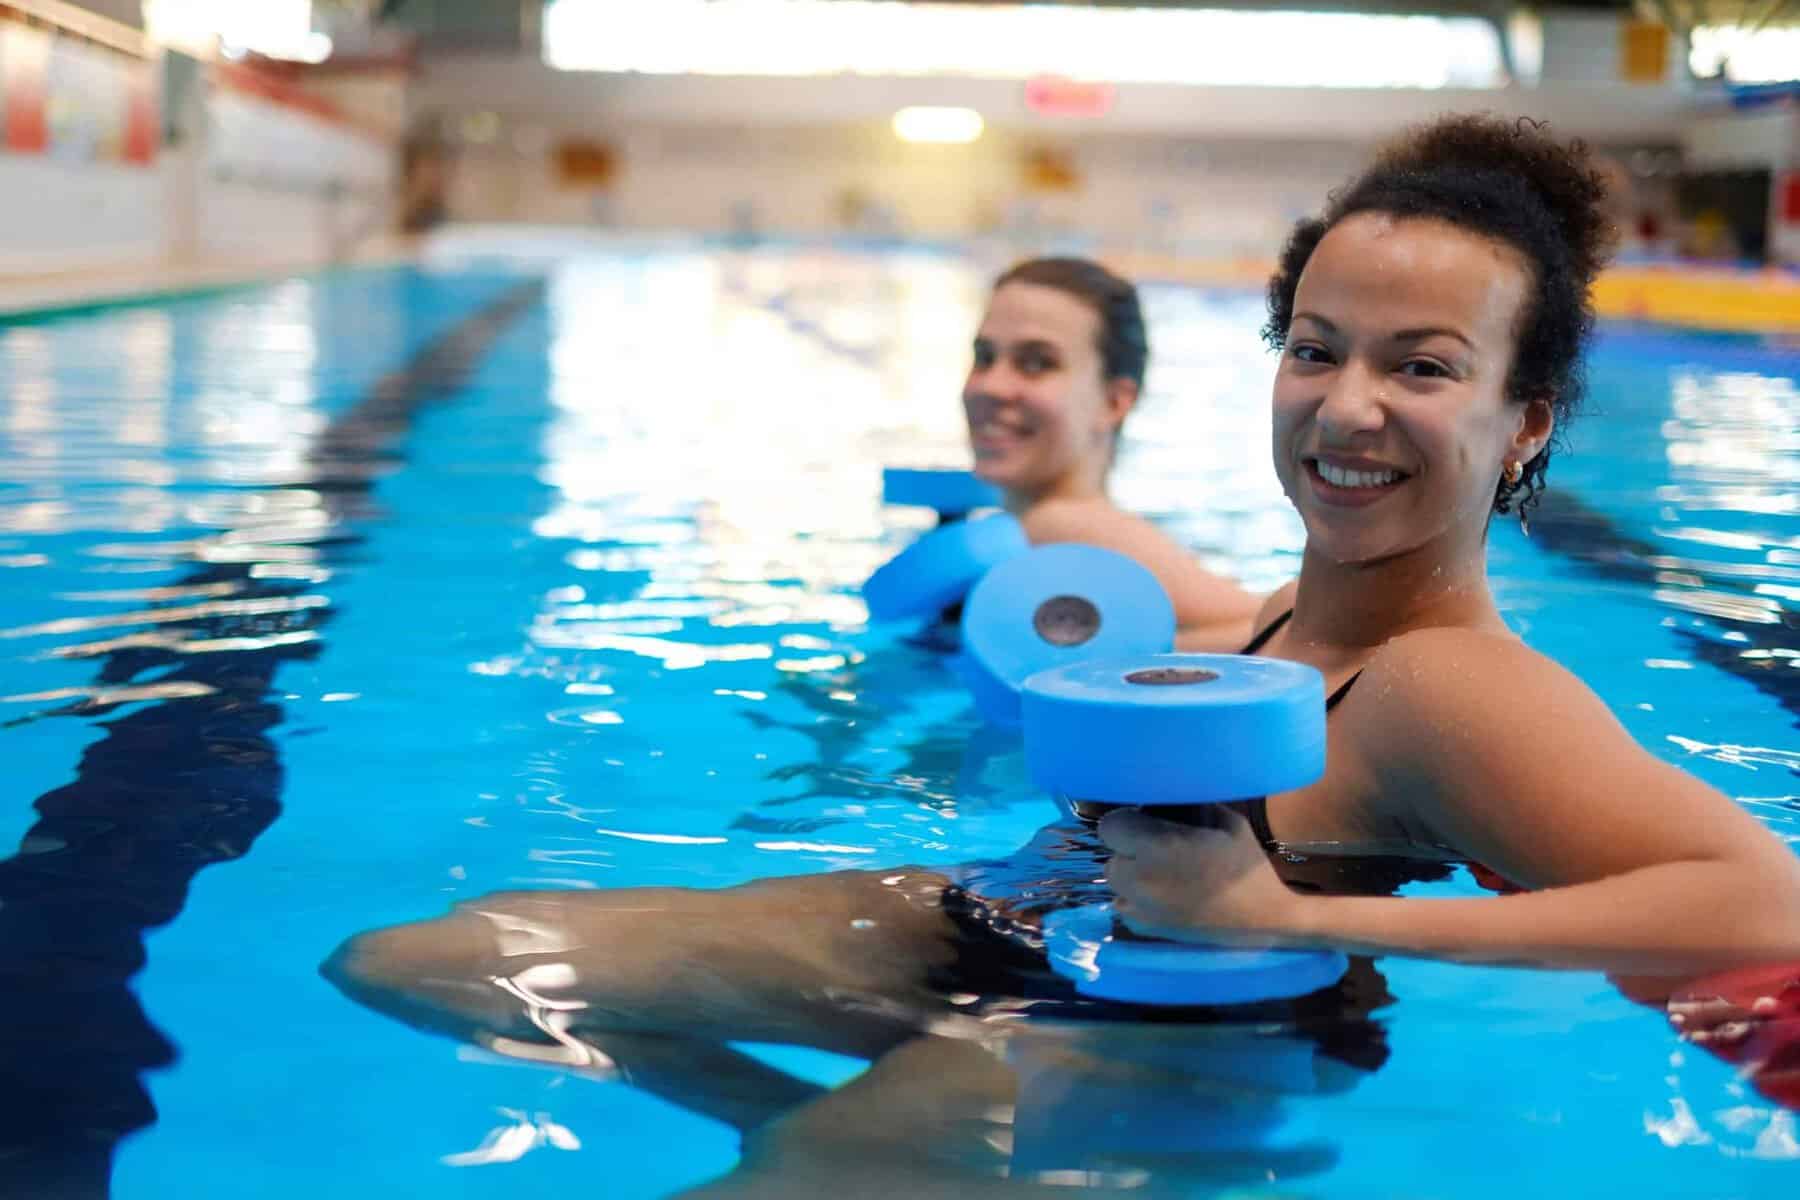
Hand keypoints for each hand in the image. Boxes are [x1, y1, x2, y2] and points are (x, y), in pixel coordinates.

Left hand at [1099, 806, 1312, 948]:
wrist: (1263, 919)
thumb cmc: (1246, 865)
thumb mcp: (1225, 821)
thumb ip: (1186, 805)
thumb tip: (1159, 791)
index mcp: (1160, 848)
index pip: (1112, 825)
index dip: (1129, 821)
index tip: (1148, 823)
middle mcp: (1141, 880)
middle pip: (1111, 853)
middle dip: (1129, 847)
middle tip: (1158, 847)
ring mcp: (1139, 910)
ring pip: (1115, 879)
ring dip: (1131, 871)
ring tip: (1162, 871)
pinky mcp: (1142, 930)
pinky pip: (1124, 903)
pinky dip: (1136, 896)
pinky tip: (1164, 893)